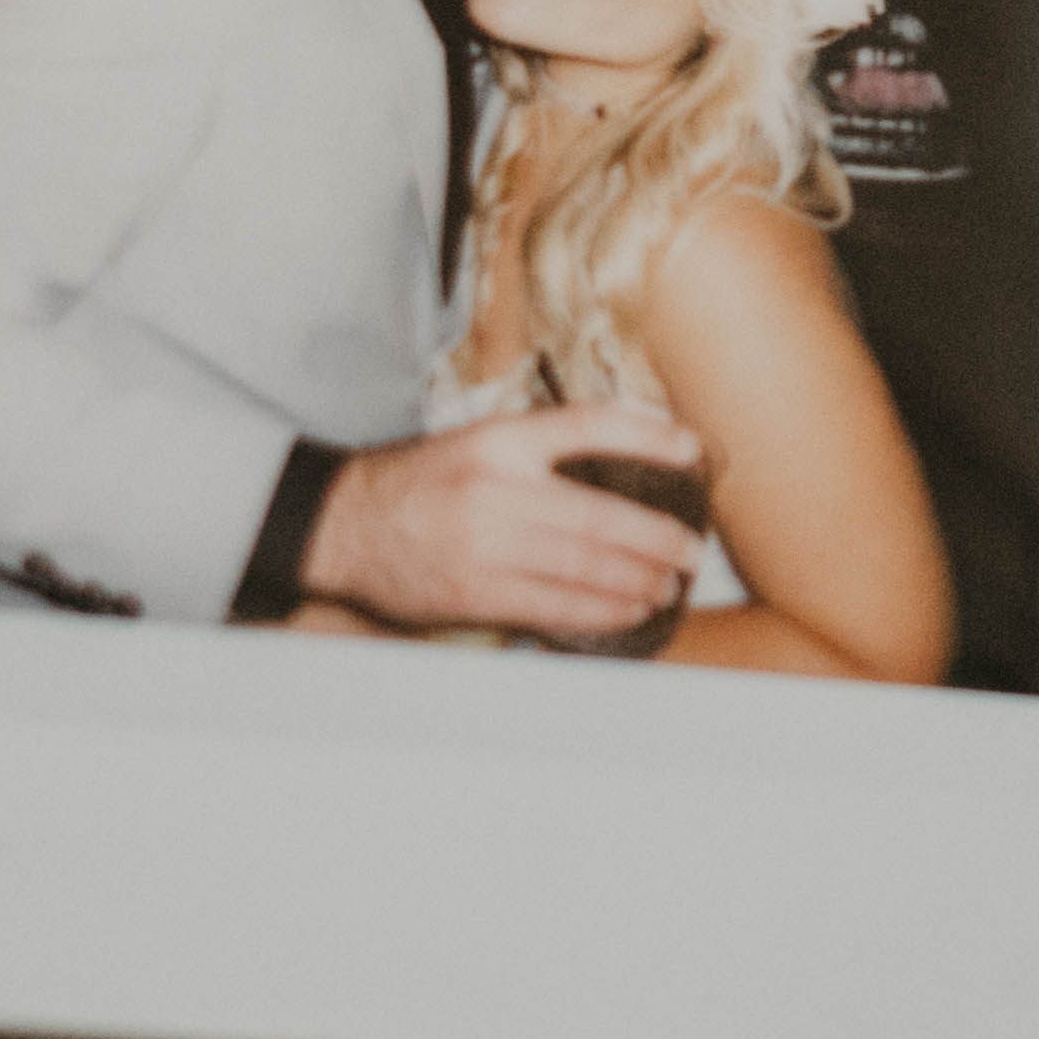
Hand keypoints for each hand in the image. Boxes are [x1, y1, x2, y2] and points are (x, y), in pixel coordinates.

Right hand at [295, 407, 707, 644]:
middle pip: (600, 514)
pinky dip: (600, 612)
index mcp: (500, 439)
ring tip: (669, 586)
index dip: (649, 436)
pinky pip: (554, 607)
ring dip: (639, 581)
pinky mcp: (474, 593)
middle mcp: (496, 488)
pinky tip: (627, 612)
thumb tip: (622, 466)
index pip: (590, 427)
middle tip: (692, 550)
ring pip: (585, 567)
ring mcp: (485, 545)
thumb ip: (540, 452)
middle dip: (658, 537)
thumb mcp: (477, 442)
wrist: (345, 526)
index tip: (693, 449)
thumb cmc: (422, 482)